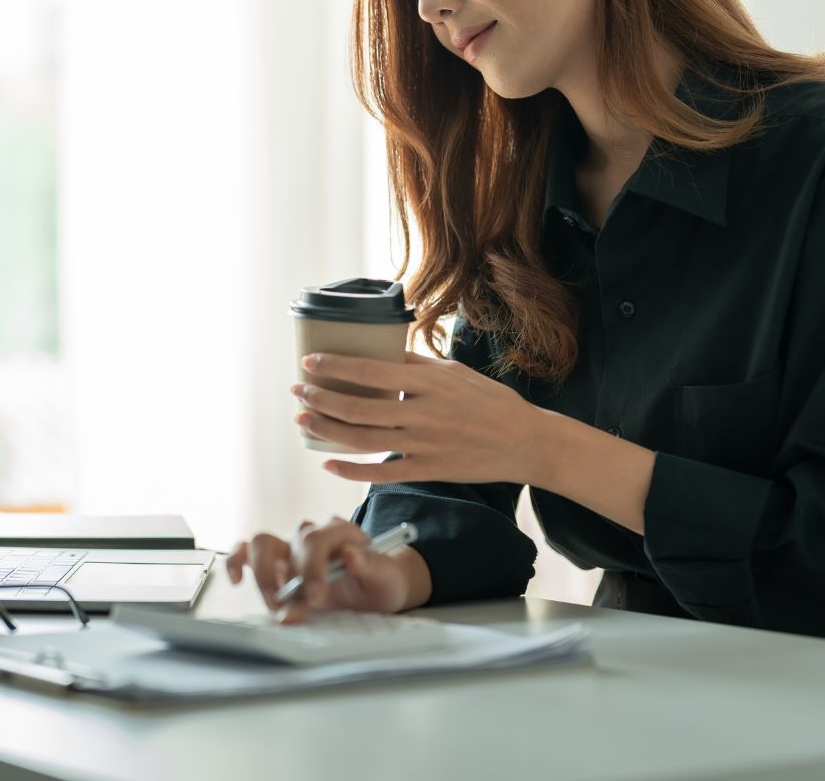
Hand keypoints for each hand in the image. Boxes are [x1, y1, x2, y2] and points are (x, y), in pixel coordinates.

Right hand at [225, 516, 413, 620]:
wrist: (376, 587)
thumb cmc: (381, 581)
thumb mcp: (386, 578)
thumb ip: (370, 567)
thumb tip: (350, 555)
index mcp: (341, 531)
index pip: (318, 539)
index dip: (313, 567)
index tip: (316, 596)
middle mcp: (312, 533)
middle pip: (290, 542)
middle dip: (290, 575)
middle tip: (293, 605)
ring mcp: (291, 546)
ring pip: (262, 544)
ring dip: (262, 574)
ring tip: (273, 602)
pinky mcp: (276, 561)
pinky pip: (247, 552)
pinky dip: (237, 562)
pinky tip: (236, 580)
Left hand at [293, 349, 548, 485]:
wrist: (527, 442)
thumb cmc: (490, 401)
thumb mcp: (454, 372)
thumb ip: (416, 364)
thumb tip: (381, 352)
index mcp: (429, 383)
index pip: (371, 371)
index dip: (335, 367)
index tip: (308, 362)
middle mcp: (424, 413)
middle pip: (359, 407)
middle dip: (321, 398)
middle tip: (298, 392)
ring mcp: (426, 445)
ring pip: (364, 440)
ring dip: (327, 430)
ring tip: (303, 419)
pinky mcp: (429, 471)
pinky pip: (382, 473)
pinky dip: (351, 470)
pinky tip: (328, 461)